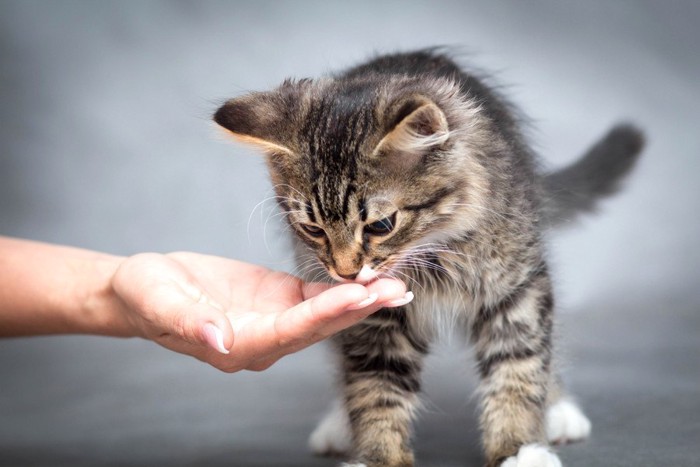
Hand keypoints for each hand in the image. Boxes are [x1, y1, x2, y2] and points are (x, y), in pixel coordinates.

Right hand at [112, 252, 410, 371]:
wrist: (144, 288)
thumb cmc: (146, 295)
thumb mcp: (158, 302)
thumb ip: (189, 322)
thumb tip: (219, 340)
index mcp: (239, 344)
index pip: (290, 330)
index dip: (326, 312)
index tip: (359, 293)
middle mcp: (264, 339)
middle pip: (319, 326)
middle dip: (359, 308)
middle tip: (396, 290)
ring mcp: (275, 321)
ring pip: (326, 314)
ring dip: (361, 301)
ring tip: (398, 285)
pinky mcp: (279, 300)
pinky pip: (317, 297)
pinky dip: (344, 289)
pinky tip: (372, 279)